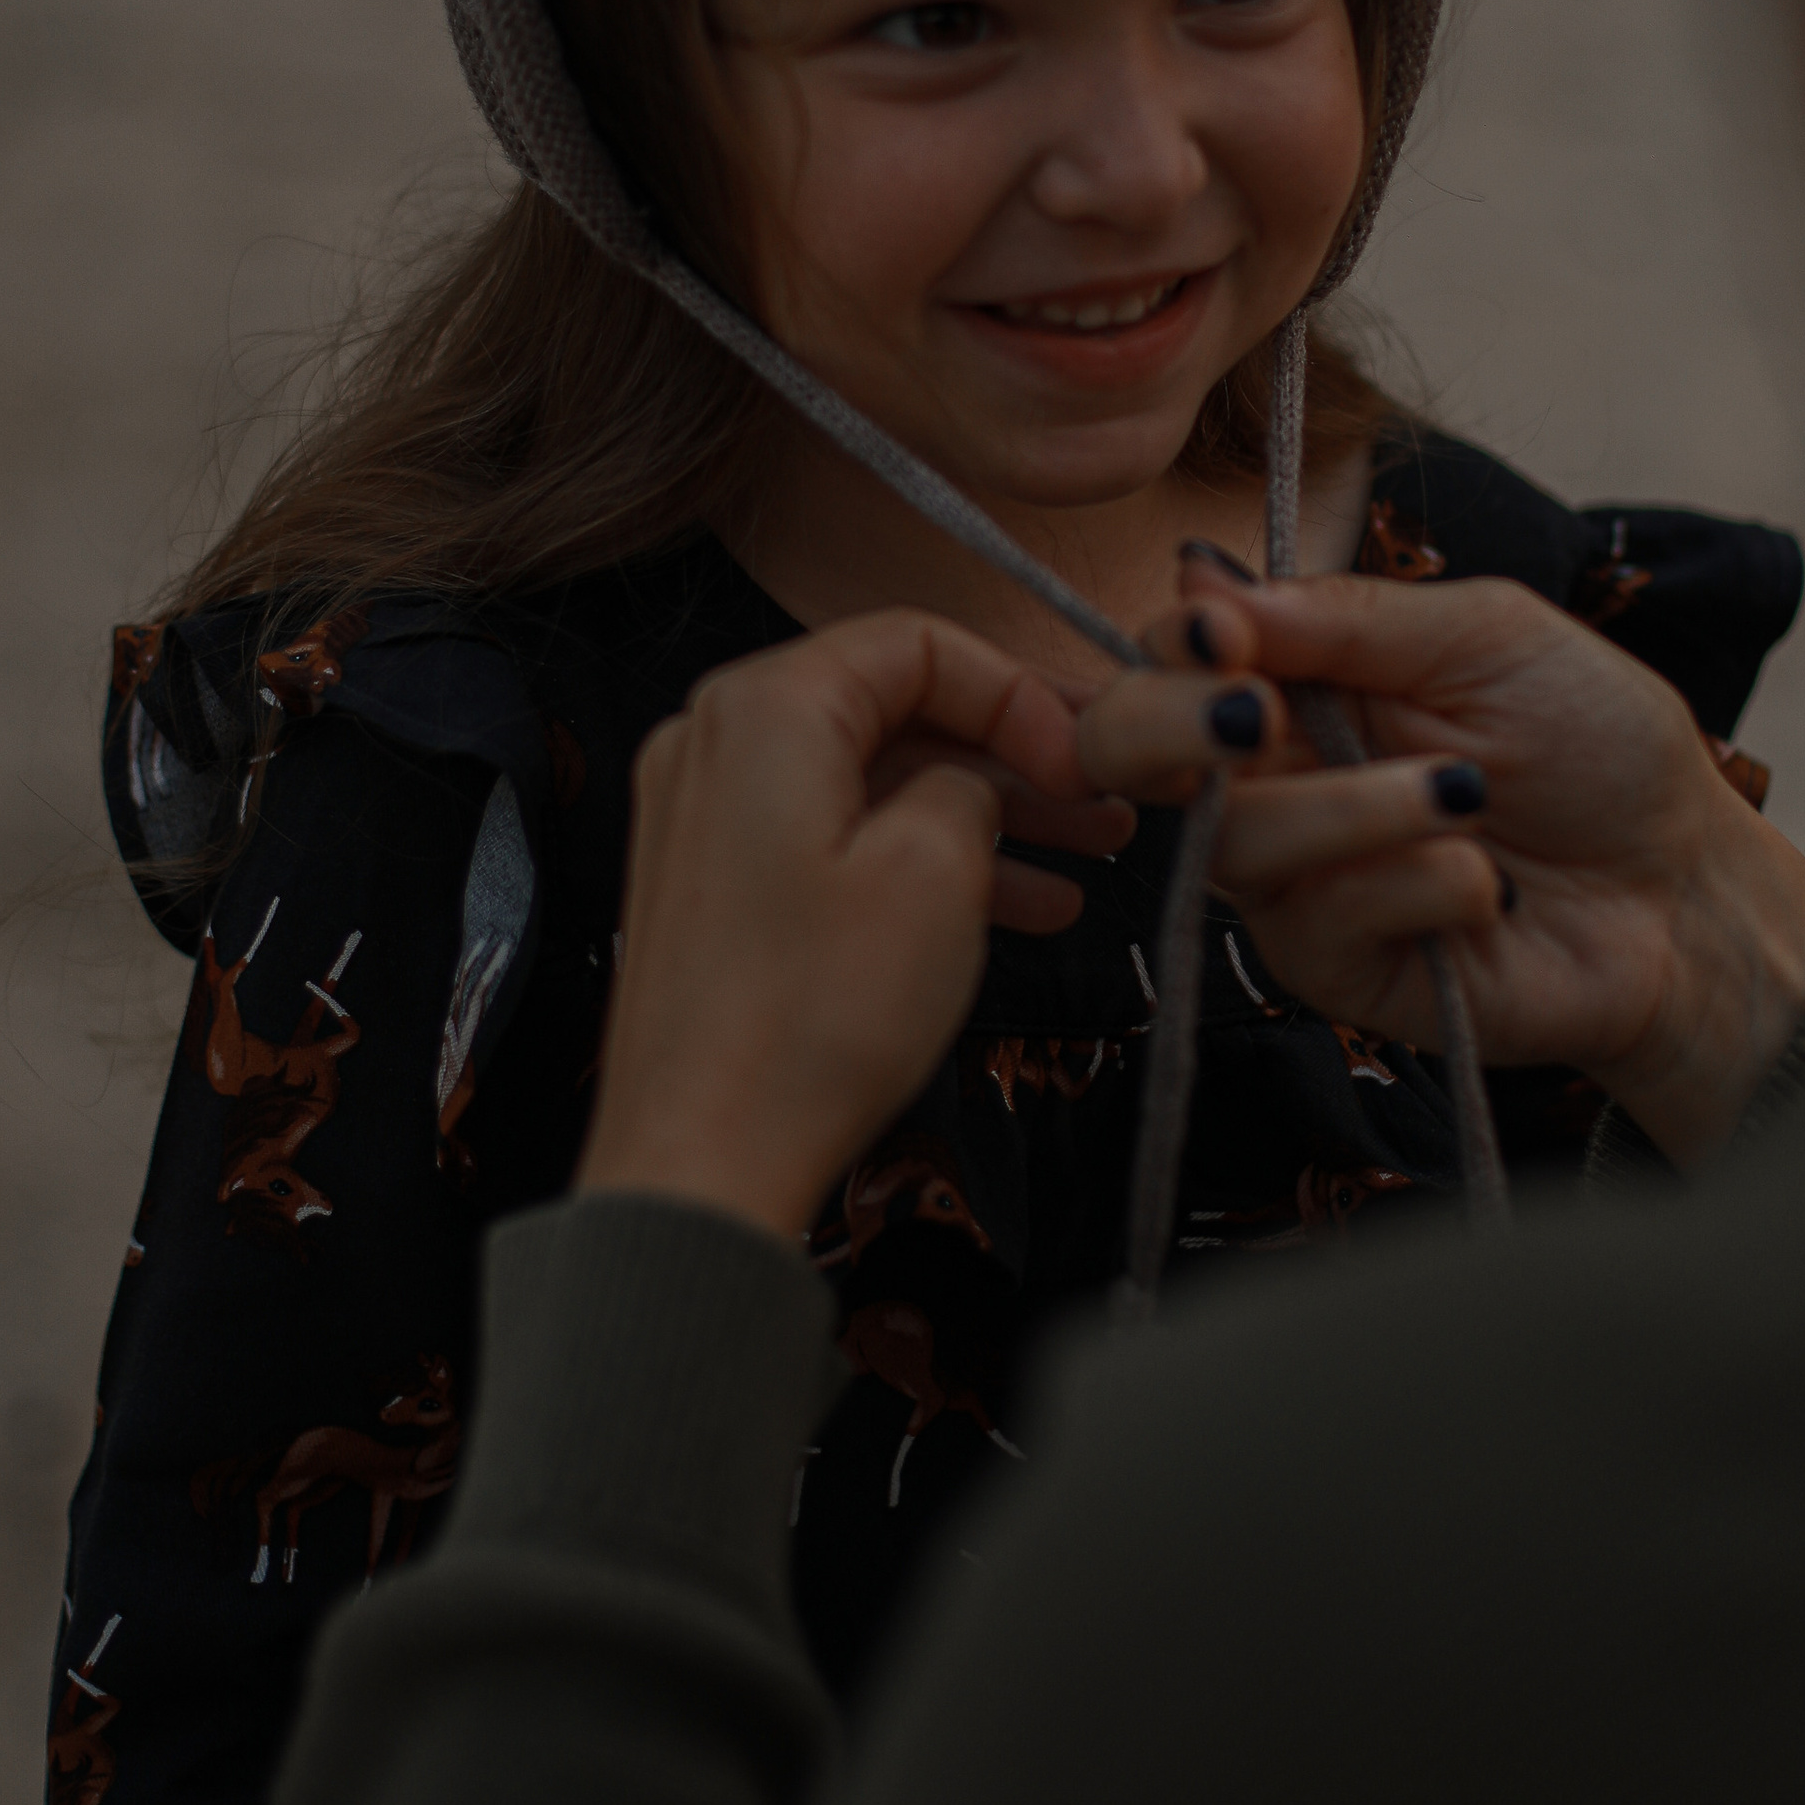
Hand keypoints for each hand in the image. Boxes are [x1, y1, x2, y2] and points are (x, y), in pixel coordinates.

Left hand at [581, 613, 1119, 1233]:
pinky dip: (921, 860)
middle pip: (894, 709)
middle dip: (1012, 755)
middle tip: (1103, 800)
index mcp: (763, 710)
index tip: (1080, 758)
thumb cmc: (806, 1024)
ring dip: (983, 813)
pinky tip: (1019, 906)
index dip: (1018, 693)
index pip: (916, 642)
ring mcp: (706, 817)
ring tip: (1086, 860)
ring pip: (874, 781)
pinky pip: (837, 838)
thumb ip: (971, 787)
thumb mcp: (935, 874)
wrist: (701, 1162)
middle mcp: (716, 742)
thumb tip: (974, 779)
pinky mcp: (714, 887)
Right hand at [1077, 570, 1804, 1168]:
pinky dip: (1412, 886)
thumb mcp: (1485, 635)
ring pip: (1235, 841)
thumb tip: (1200, 582)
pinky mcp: (1336, 969)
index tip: (1220, 635)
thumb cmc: (1599, 745)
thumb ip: (1344, 615)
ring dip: (1358, 809)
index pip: (1169, 654)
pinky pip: (1318, 921)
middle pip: (1132, 753)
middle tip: (1253, 717)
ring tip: (1467, 796)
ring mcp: (1296, 879)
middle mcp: (1274, 774)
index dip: (1171, 645)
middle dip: (1174, 726)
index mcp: (1298, 677)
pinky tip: (1485, 883)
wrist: (1686, 888)